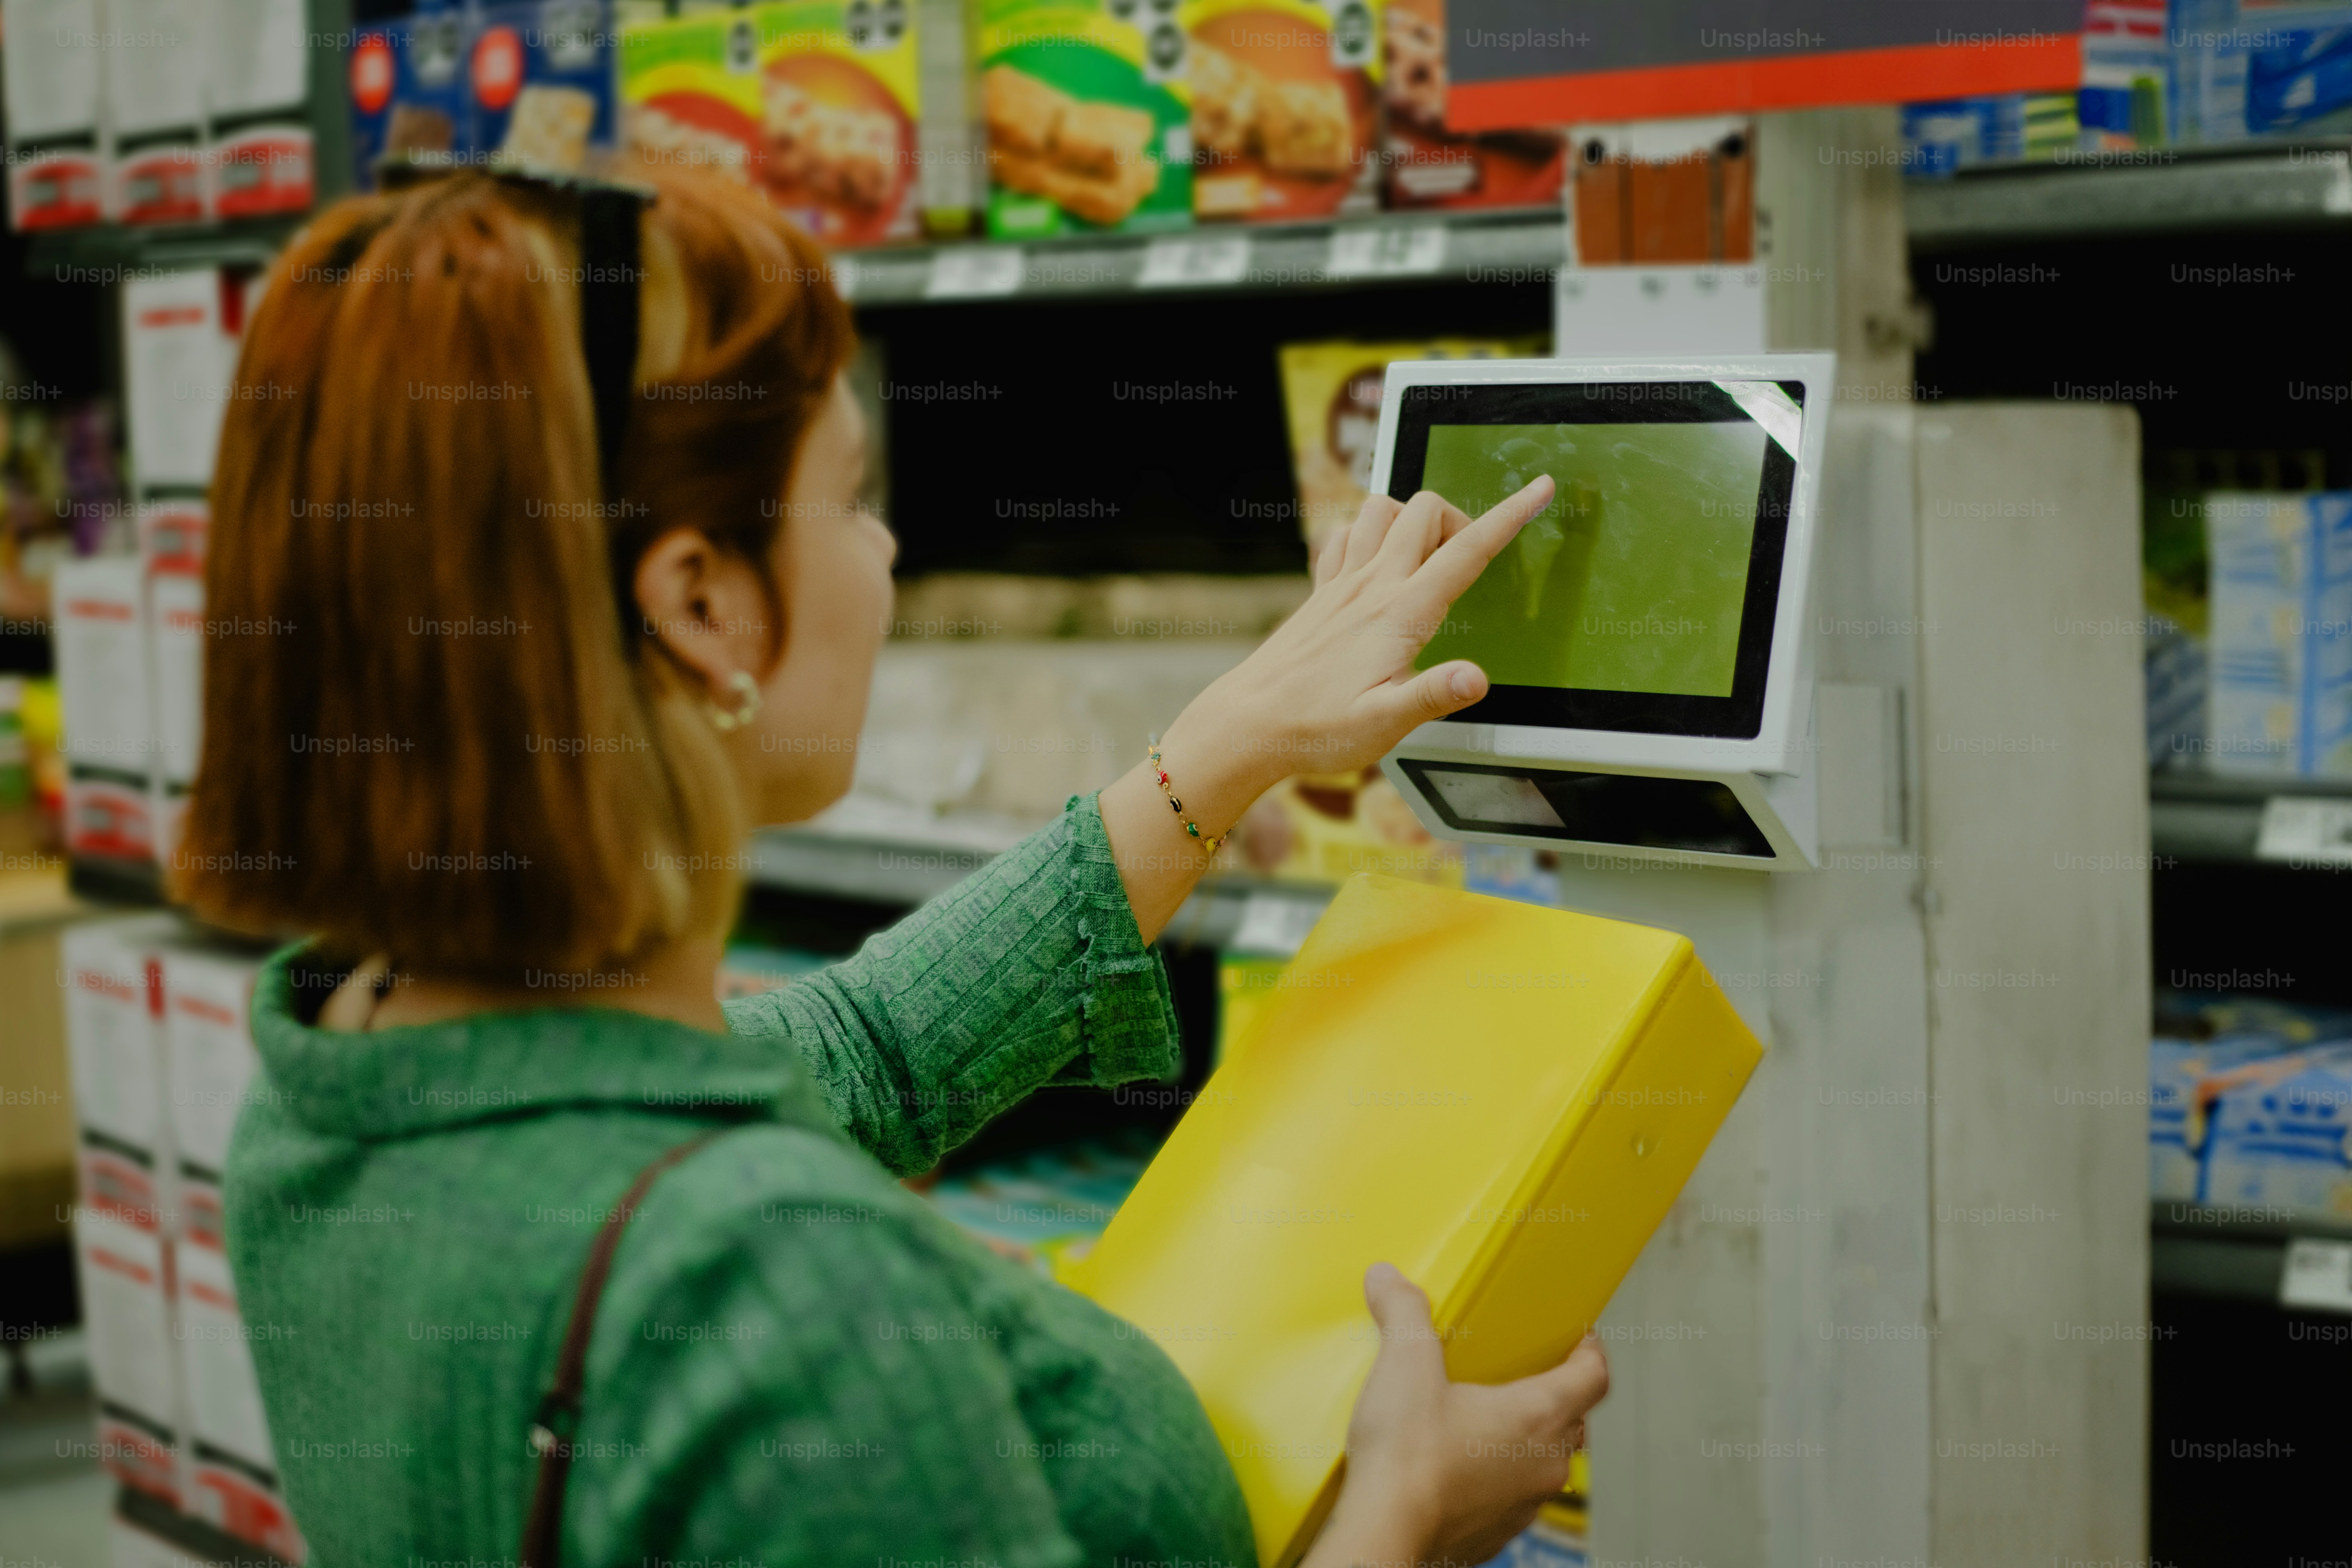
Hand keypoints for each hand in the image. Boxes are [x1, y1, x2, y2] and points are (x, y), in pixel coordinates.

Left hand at [1097, 478, 1555, 940]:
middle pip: (1425, 511)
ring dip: (1411, 517)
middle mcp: (1371, 586)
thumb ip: (1435, 695)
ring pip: (1382, 509)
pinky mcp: (1321, 592)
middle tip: (1469, 559)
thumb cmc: (1315, 727)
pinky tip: (1374, 563)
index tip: (1540, 489)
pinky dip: (1367, 532)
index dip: (1509, 516)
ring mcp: (1342, 584)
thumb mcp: (1385, 723)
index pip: (1467, 551)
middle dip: (1460, 517)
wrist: (1247, 723)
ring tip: (1426, 557)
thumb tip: (1478, 678)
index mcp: (1400, 613)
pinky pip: (1345, 535)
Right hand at [1303, 1263, 1608, 1567]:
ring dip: (1520, 1440)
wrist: (1383, 1535)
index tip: (1579, 1338)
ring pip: (1541, 1462)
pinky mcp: (1495, 1534)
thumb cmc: (1406, 1459)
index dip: (1591, 1352)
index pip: (1593, 1377)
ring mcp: (1523, 1506)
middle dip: (1552, 1394)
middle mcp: (1543, 1465)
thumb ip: (1403, 1314)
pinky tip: (1453, 1465)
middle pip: (1571, 1420)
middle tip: (1518, 1372)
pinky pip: (1510, 1497)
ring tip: (1478, 1418)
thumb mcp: (1404, 1364)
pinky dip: (1493, 1477)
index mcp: (1538, 1417)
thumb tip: (1388, 1279)